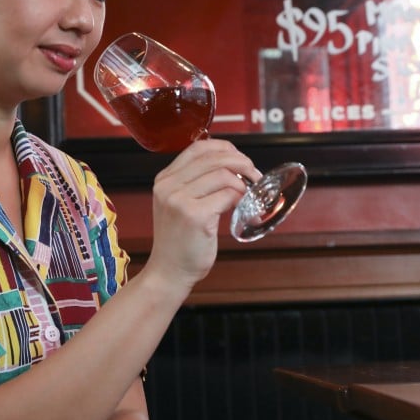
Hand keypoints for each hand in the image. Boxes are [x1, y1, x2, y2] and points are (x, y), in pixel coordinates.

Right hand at [147, 138, 258, 287]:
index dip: (225, 149)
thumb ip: (195, 185)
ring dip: (244, 185)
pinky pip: (228, 195)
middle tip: (255, 177)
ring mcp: (180, 199)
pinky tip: (246, 212)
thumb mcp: (178, 205)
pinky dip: (243, 200)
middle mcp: (169, 185)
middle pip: (215, 158)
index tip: (241, 159)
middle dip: (243, 164)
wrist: (168, 272)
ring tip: (250, 198)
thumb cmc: (179, 242)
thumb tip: (232, 167)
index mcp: (165, 179)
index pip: (199, 148)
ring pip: (224, 175)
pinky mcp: (195, 215)